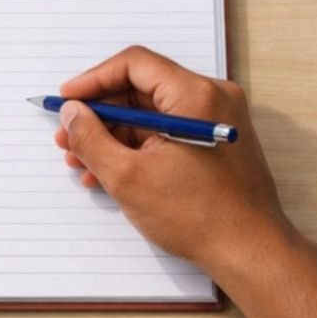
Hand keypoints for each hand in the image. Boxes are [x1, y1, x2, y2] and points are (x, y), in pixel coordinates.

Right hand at [54, 46, 290, 284]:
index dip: (93, 80)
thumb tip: (72, 113)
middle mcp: (211, 99)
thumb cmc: (200, 217)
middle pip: (141, 89)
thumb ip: (92, 139)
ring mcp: (215, 121)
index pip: (134, 65)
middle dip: (99, 114)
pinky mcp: (214, 143)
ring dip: (113, 135)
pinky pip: (168, 133)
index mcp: (195, 95)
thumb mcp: (128, 177)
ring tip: (82, 161)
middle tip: (69, 135)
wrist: (249, 252)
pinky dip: (137, 148)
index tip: (67, 100)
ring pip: (152, 114)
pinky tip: (108, 173)